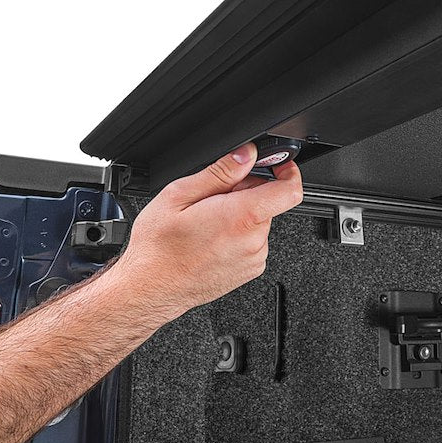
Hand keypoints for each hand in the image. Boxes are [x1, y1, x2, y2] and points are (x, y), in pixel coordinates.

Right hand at [110, 143, 302, 320]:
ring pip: (258, 221)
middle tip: (214, 198)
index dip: (288, 172)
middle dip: (245, 192)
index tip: (279, 165)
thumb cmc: (159, 247)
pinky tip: (211, 238)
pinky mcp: (250, 270)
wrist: (151, 288)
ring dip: (240, 215)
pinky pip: (252, 241)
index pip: (289, 191)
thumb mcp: (179, 195)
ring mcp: (253, 258)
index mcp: (240, 217)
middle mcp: (253, 240)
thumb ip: (220, 172)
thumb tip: (245, 154)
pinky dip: (238, 234)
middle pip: (268, 202)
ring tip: (207, 223)